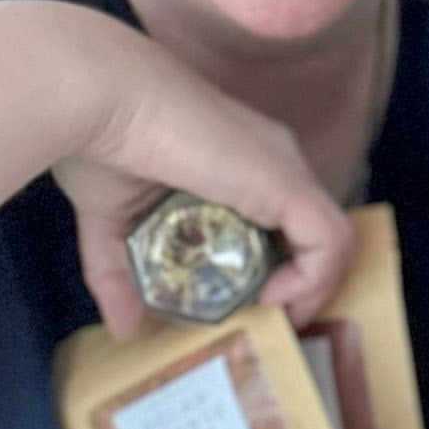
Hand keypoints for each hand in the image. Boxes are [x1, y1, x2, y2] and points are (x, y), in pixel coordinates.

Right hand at [52, 16, 352, 338]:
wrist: (97, 98)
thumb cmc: (99, 139)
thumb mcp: (112, 221)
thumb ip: (120, 273)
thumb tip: (125, 330)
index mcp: (239, 158)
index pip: (281, 216)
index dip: (272, 264)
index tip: (239, 298)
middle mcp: (272, 158)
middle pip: (310, 228)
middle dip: (294, 281)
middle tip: (257, 314)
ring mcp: (283, 168)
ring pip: (331, 238)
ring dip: (310, 288)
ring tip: (270, 313)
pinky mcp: (286, 182)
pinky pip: (331, 241)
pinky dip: (315, 279)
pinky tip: (273, 298)